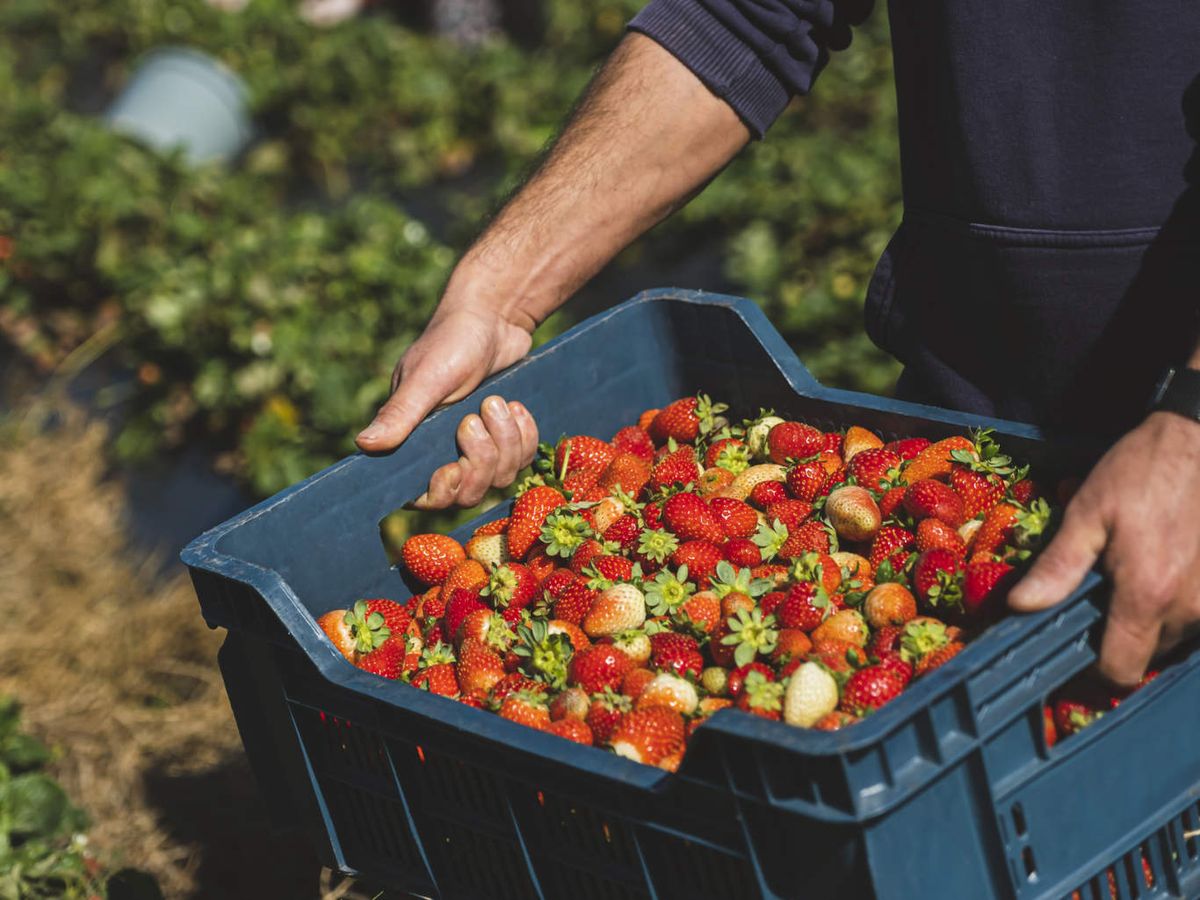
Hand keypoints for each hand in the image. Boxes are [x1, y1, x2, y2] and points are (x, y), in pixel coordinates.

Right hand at [356, 303, 538, 508]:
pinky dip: (524, 435)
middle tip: (479, 415)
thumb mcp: (426, 378)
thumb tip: (364, 445)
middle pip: (468, 493)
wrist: (493, 319)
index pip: (424, 497)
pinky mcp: (507, 440)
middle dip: (481, 459)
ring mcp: (480, 449)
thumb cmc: (451, 342)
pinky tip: (517, 406)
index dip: (441, 492)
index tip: (453, 467)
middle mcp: (444, 452)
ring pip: (499, 477)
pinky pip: (522, 460)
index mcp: (414, 443)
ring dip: (506, 441)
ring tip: (498, 402)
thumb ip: (400, 414)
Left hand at [1008, 412, 1199, 685]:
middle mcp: (1189, 609)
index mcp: (1147, 596)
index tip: (1075, 647)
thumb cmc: (1142, 471)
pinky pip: (1196, 614)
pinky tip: (1160, 568)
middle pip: (1146, 656)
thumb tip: (1021, 608)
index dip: (1094, 668)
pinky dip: (1175, 604)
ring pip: (1174, 637)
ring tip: (1129, 574)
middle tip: (1097, 598)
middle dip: (1118, 638)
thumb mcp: (1087, 513)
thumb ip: (1057, 567)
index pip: (1120, 670)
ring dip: (1149, 620)